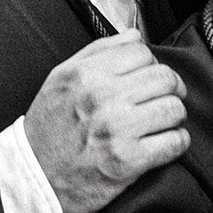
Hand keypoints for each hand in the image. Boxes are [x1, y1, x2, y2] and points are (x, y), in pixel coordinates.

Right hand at [22, 30, 188, 212]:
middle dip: (170, 87)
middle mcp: (102, 97)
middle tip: (163, 98)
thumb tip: (135, 36)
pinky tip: (164, 142)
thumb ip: (98, 51)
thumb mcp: (61, 78)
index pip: (142, 52)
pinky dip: (176, 141)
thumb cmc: (49, 128)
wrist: (35, 177)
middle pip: (164, 78)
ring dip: (174, 115)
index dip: (150, 63)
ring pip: (174, 108)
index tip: (148, 77)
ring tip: (162, 121)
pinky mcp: (129, 161)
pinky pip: (175, 142)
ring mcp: (117, 129)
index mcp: (87, 74)